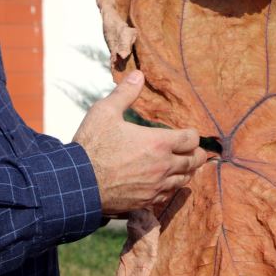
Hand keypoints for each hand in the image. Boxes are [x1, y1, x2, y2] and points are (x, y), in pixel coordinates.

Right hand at [73, 70, 206, 214]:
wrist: (78, 182)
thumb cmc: (92, 145)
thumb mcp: (105, 112)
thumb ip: (125, 93)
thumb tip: (139, 75)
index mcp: (159, 142)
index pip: (192, 139)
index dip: (193, 135)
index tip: (188, 133)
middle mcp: (164, 165)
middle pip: (194, 161)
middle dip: (196, 154)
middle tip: (195, 151)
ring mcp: (157, 185)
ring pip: (184, 179)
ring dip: (186, 171)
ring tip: (185, 166)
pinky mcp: (147, 200)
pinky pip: (169, 195)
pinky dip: (172, 187)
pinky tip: (167, 183)